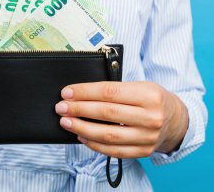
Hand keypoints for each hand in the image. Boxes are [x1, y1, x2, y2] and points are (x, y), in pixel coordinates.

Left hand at [55, 81, 188, 158]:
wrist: (177, 120)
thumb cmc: (151, 99)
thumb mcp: (139, 86)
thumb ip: (113, 89)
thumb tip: (78, 94)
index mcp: (149, 94)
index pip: (109, 92)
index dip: (85, 92)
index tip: (67, 92)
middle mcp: (151, 117)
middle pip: (106, 113)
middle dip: (79, 109)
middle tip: (61, 107)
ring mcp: (148, 137)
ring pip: (108, 135)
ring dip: (81, 128)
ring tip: (66, 122)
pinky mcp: (143, 151)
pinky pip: (113, 151)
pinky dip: (94, 144)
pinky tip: (80, 135)